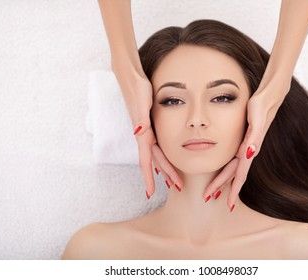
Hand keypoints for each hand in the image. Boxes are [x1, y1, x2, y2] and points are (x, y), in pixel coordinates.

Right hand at [123, 76, 181, 197]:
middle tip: (177, 187)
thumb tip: (139, 134)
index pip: (146, 160)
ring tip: (174, 179)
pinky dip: (160, 155)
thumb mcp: (140, 103)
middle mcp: (143, 134)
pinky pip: (155, 145)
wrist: (130, 76)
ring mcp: (144, 130)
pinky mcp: (146, 124)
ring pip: (156, 154)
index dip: (148, 177)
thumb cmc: (137, 88)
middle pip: (155, 160)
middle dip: (166, 175)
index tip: (150, 192)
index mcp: (143, 133)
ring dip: (164, 167)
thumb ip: (140, 119)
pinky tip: (164, 158)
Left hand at [202, 86, 287, 210]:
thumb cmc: (261, 106)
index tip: (228, 204)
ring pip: (233, 169)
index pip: (240, 174)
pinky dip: (228, 170)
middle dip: (222, 188)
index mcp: (249, 149)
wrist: (269, 97)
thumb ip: (255, 136)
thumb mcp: (257, 119)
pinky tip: (223, 172)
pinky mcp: (245, 141)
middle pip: (233, 175)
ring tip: (214, 192)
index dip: (232, 189)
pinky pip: (234, 160)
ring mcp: (247, 147)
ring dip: (224, 182)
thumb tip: (250, 154)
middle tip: (208, 199)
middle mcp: (248, 151)